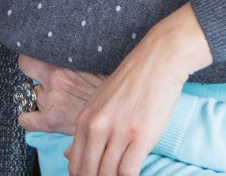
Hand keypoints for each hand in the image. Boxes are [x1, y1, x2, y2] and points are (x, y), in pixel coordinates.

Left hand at [17, 55, 105, 135]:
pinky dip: (29, 118)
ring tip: (55, 101)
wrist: (119, 113)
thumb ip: (78, 59)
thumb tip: (72, 51)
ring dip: (39, 97)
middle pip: (27, 67)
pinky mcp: (50, 120)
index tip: (37, 58)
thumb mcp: (95, 64)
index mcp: (65, 61)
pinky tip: (39, 117)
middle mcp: (54, 78)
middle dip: (35, 73)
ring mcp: (50, 100)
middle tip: (46, 80)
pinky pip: (25, 120)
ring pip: (29, 95)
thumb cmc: (112, 89)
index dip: (32, 55)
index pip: (32, 51)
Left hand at [64, 7, 207, 175]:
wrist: (157, 61)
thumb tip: (68, 154)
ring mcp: (118, 133)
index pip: (76, 165)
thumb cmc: (132, 83)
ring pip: (108, 175)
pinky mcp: (140, 137)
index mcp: (85, 120)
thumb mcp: (100, 103)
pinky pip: (129, 172)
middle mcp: (97, 127)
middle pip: (90, 173)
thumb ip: (85, 130)